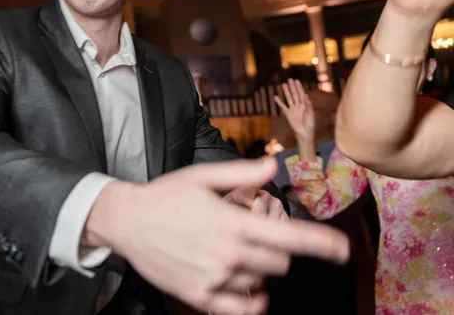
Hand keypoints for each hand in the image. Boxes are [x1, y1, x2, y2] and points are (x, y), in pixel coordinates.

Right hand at [86, 158, 348, 314]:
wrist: (126, 221)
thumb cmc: (165, 195)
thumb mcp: (202, 176)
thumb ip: (242, 174)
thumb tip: (274, 167)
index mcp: (232, 222)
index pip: (289, 238)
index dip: (322, 244)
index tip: (343, 249)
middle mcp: (227, 254)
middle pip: (279, 263)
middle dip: (278, 250)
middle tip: (256, 236)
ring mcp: (213, 278)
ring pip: (261, 284)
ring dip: (260, 270)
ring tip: (237, 253)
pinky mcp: (199, 296)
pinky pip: (240, 308)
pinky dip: (252, 301)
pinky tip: (251, 290)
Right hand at [274, 79, 314, 143]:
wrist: (304, 132)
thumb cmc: (310, 123)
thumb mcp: (311, 113)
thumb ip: (308, 105)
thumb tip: (305, 96)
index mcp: (305, 104)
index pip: (301, 93)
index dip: (299, 87)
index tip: (296, 81)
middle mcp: (298, 105)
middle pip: (295, 94)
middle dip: (292, 87)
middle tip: (289, 79)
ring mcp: (293, 109)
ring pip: (289, 98)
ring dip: (286, 92)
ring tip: (283, 85)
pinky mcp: (288, 113)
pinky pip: (283, 106)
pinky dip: (279, 102)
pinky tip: (275, 96)